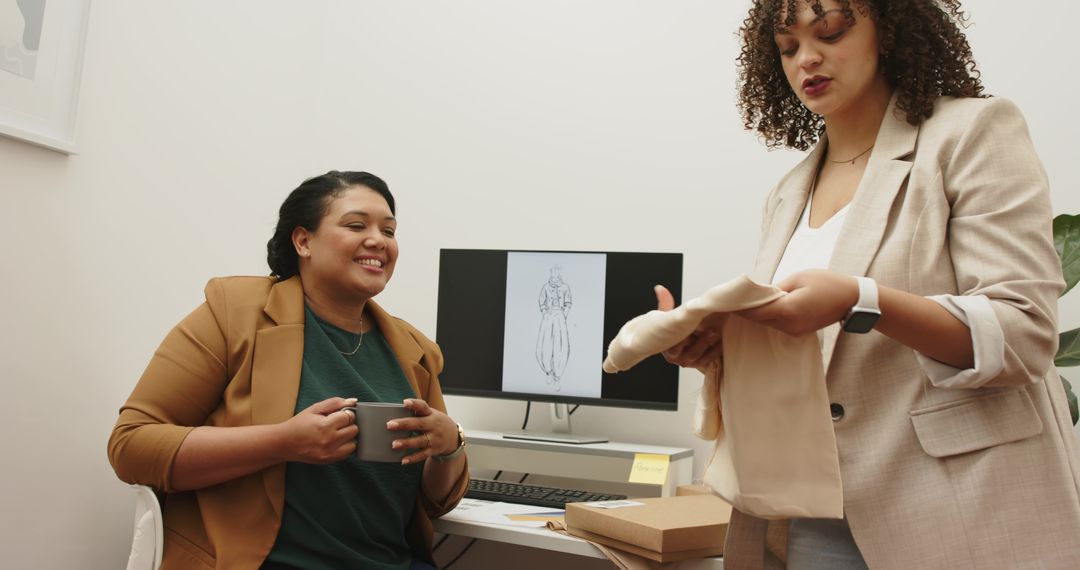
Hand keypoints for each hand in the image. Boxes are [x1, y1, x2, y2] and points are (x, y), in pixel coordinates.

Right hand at [275, 397, 358, 463]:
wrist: (284, 443)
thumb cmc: (299, 424)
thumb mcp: (314, 408)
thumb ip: (334, 403)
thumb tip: (353, 401)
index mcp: (324, 425)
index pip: (349, 417)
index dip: (346, 413)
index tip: (339, 415)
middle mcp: (329, 440)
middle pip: (354, 429)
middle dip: (348, 424)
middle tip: (337, 424)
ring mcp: (330, 452)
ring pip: (353, 442)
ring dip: (348, 437)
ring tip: (337, 433)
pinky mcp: (329, 460)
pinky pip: (348, 453)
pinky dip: (345, 446)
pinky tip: (336, 442)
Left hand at [387, 398, 460, 464]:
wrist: (453, 436)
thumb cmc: (434, 423)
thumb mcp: (430, 414)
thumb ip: (417, 414)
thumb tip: (395, 416)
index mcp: (431, 414)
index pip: (423, 407)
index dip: (414, 404)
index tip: (404, 402)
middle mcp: (434, 425)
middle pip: (419, 424)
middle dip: (404, 424)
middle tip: (389, 425)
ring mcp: (434, 439)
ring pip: (420, 441)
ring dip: (406, 443)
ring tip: (393, 444)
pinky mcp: (433, 450)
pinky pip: (422, 455)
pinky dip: (413, 458)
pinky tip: (403, 460)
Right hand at [656, 285, 725, 371]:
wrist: (682, 339)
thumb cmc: (675, 327)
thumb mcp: (668, 315)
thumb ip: (665, 304)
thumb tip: (659, 288)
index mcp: (666, 347)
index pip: (673, 347)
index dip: (683, 339)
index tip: (691, 328)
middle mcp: (675, 358)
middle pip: (687, 354)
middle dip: (700, 342)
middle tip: (710, 329)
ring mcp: (687, 362)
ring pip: (697, 358)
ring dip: (707, 345)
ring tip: (716, 332)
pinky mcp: (698, 364)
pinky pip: (707, 362)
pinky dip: (715, 352)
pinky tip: (721, 342)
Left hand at [736, 269, 857, 335]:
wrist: (851, 300)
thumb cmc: (827, 283)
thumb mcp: (798, 277)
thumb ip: (776, 288)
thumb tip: (760, 294)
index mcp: (788, 310)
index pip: (755, 311)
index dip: (740, 307)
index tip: (726, 302)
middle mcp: (789, 324)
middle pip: (759, 319)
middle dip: (746, 310)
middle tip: (731, 300)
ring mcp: (794, 331)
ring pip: (767, 323)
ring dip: (757, 314)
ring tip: (744, 303)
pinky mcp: (799, 332)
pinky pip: (777, 325)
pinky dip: (769, 317)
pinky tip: (763, 308)